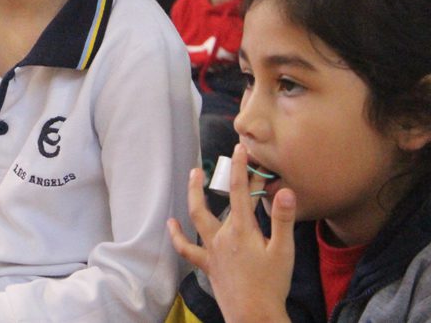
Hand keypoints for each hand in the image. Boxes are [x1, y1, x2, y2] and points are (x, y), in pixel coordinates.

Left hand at [167, 144, 295, 322]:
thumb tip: (285, 190)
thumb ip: (284, 219)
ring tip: (193, 175)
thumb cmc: (272, 285)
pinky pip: (187, 248)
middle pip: (212, 201)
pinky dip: (177, 235)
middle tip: (213, 161)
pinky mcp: (207, 265)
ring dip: (193, 195)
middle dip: (212, 179)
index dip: (240, 168)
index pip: (240, 191)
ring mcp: (212, 250)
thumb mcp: (284, 251)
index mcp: (242, 230)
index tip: (239, 149)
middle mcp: (222, 236)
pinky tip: (171, 223)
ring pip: (197, 218)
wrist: (254, 315)